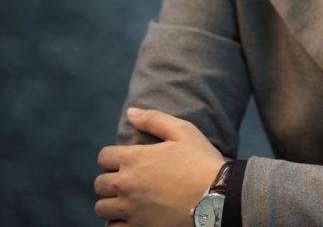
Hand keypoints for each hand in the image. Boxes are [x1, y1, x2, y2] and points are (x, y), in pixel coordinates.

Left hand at [95, 108, 225, 225]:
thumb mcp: (184, 131)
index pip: (104, 157)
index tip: (125, 160)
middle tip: (127, 180)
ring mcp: (131, 208)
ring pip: (101, 208)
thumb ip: (154, 119)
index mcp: (135, 159)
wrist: (217, 195)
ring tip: (125, 200)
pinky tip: (130, 217)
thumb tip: (130, 113)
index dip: (112, 157)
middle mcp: (127, 184)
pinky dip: (117, 223)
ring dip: (110, 202)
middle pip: (99, 184)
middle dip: (110, 180)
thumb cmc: (202, 161)